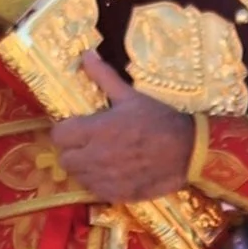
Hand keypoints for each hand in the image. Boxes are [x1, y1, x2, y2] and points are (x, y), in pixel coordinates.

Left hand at [47, 59, 196, 201]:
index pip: (59, 136)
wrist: (189, 151)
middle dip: (73, 150)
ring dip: (84, 167)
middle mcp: (97, 157)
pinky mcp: (117, 194)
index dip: (65, 131)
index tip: (76, 127)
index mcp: (97, 130)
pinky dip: (99, 182)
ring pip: (78, 177)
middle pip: (65, 159)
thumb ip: (104, 77)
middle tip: (87, 144)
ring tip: (100, 158)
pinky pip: (95, 191)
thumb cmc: (160, 120)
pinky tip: (111, 172)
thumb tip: (86, 54)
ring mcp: (106, 179)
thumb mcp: (131, 96)